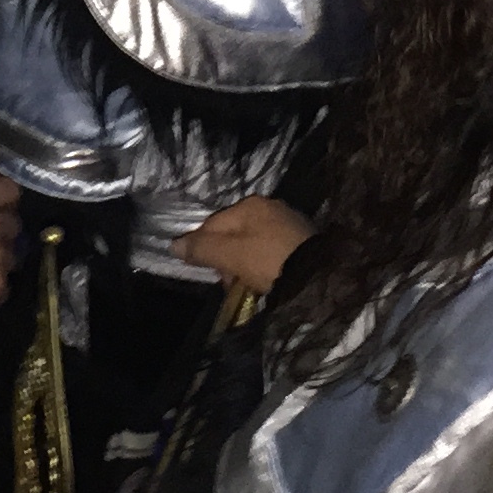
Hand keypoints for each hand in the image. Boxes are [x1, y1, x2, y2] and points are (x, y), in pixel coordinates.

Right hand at [175, 196, 310, 298]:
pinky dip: (265, 266)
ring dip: (245, 266)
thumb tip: (173, 245)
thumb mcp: (230, 255)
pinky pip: (272, 252)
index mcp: (249, 205)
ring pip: (252, 244)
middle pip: (232, 234)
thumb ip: (202, 248)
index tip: (208, 273)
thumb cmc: (269, 261)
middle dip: (226, 260)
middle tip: (232, 283)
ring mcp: (288, 222)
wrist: (319, 276)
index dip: (203, 249)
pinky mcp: (302, 240)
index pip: (212, 224)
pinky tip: (268, 281)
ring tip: (251, 287)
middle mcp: (269, 207)